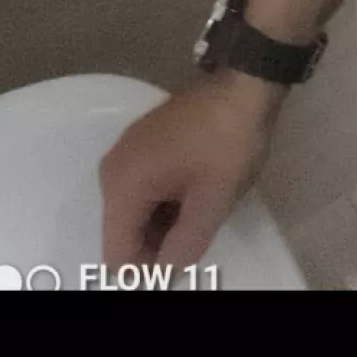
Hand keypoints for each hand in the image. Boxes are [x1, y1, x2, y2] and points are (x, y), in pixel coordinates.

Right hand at [100, 72, 283, 271]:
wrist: (243, 84)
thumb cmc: (228, 142)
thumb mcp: (212, 201)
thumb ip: (183, 246)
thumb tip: (163, 272)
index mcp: (123, 185)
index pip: (117, 254)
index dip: (146, 270)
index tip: (181, 260)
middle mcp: (112, 171)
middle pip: (122, 233)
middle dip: (155, 246)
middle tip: (198, 235)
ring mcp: (125, 154)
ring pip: (134, 212)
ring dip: (162, 224)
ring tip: (201, 211)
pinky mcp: (141, 145)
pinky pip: (142, 189)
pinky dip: (163, 202)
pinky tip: (195, 194)